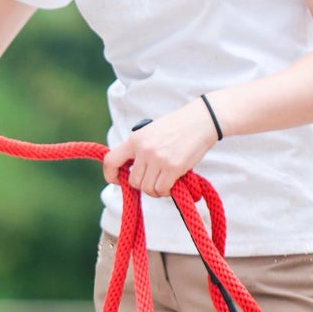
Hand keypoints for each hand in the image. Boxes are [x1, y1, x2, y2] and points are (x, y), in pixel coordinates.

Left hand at [103, 100, 219, 198]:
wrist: (201, 120)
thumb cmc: (177, 127)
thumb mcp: (150, 132)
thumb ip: (139, 149)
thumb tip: (129, 171)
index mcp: (135, 139)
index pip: (111, 161)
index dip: (110, 175)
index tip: (118, 180)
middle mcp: (144, 150)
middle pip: (133, 182)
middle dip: (143, 185)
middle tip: (154, 180)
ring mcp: (158, 159)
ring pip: (147, 188)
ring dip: (156, 190)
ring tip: (165, 181)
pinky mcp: (173, 167)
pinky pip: (162, 190)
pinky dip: (166, 191)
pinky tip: (173, 184)